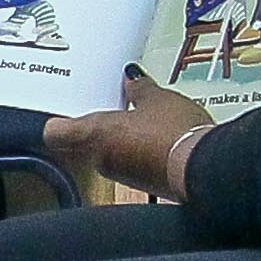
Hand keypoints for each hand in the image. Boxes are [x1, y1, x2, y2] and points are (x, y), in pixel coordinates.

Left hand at [43, 74, 215, 198]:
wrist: (206, 169)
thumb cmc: (175, 132)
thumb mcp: (158, 99)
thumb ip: (140, 88)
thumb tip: (131, 78)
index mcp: (94, 136)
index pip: (54, 132)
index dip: (55, 118)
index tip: (61, 105)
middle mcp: (100, 160)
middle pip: (76, 143)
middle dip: (85, 125)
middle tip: (97, 103)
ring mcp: (121, 174)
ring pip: (101, 153)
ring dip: (109, 137)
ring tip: (125, 112)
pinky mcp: (142, 183)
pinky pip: (125, 162)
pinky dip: (129, 148)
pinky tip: (146, 132)